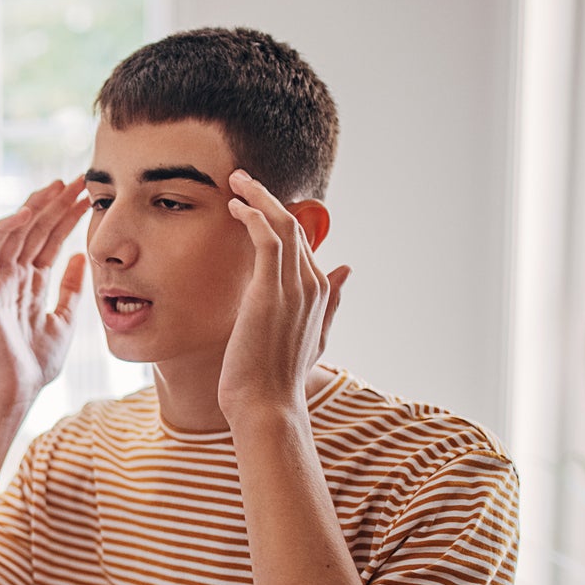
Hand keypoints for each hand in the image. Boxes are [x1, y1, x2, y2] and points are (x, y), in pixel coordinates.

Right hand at [0, 176, 91, 410]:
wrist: (15, 391)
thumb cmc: (35, 364)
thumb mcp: (64, 320)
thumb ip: (70, 289)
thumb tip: (80, 258)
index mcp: (30, 284)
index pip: (49, 240)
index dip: (67, 217)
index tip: (90, 197)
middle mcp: (12, 277)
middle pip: (34, 230)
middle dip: (56, 203)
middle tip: (80, 180)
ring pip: (14, 232)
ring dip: (35, 207)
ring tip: (58, 186)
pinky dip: (6, 228)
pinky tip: (27, 212)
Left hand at [218, 168, 349, 426]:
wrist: (267, 405)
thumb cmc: (279, 379)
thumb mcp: (313, 338)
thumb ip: (331, 302)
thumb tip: (348, 269)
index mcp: (321, 293)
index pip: (303, 242)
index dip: (280, 217)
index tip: (255, 203)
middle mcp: (312, 284)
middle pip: (295, 225)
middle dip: (268, 197)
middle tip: (243, 179)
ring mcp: (294, 286)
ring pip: (282, 223)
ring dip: (258, 196)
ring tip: (236, 181)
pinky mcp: (270, 290)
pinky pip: (267, 236)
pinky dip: (253, 214)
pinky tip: (236, 206)